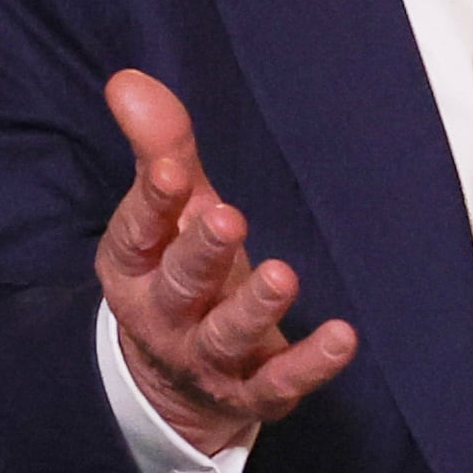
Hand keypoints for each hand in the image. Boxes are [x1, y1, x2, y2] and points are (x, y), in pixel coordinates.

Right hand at [97, 70, 356, 455]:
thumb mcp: (170, 211)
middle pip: (179, 283)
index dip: (152, 203)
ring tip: (282, 275)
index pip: (137, 233)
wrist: (175, 381)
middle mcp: (165, 315)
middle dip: (201, 252)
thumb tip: (129, 80)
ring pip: (227, 335)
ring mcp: (208, 358)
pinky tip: (343, 337)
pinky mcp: (253, 392)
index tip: (171, 171)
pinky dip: (312, 363)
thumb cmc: (179, 270)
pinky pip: (281, 381)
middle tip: (228, 218)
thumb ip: (160, 148)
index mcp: (134, 267)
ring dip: (254, 308)